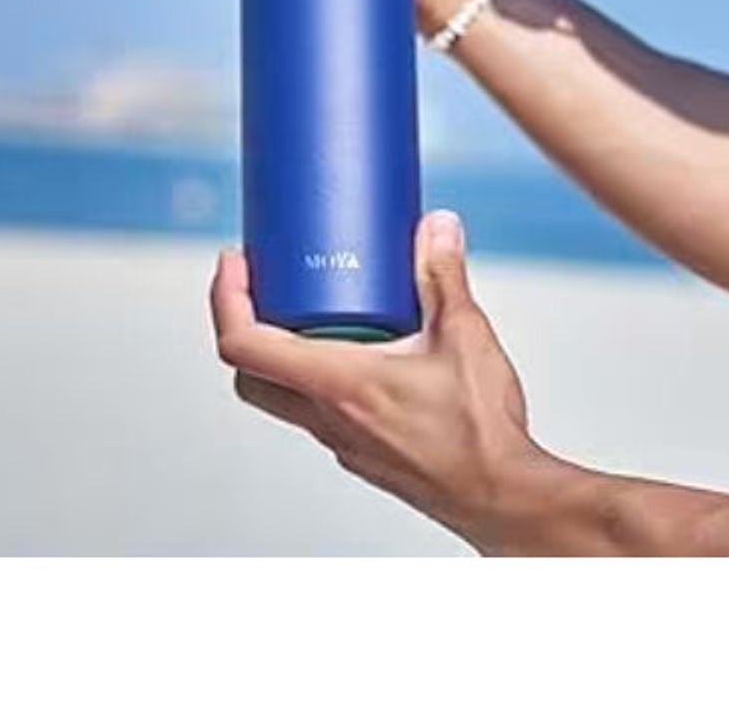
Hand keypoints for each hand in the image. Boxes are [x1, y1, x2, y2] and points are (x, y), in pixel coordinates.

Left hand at [210, 211, 545, 550]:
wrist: (501, 498)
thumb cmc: (480, 434)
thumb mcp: (464, 335)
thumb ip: (443, 275)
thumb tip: (435, 229)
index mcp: (339, 384)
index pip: (246, 345)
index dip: (227, 297)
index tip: (236, 262)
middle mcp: (328, 418)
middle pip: (251, 374)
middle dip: (246, 323)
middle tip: (265, 285)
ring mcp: (342, 441)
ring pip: (286, 395)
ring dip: (288, 351)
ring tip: (321, 309)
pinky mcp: (362, 452)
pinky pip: (321, 411)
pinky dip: (323, 376)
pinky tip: (366, 352)